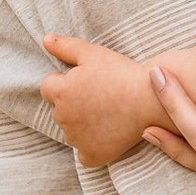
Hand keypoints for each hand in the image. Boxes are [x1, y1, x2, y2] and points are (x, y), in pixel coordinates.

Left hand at [39, 34, 152, 166]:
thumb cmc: (122, 74)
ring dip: (82, 125)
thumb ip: (65, 47)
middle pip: (60, 110)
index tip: (88, 82)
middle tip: (101, 96)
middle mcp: (63, 117)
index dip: (66, 82)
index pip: (48, 87)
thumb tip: (45, 40)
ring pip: (72, 131)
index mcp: (60, 92)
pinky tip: (107, 136)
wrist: (150, 99)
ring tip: (108, 113)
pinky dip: (92, 148)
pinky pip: (84, 155)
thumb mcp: (93, 53)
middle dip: (73, 104)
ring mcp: (77, 138)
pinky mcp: (93, 154)